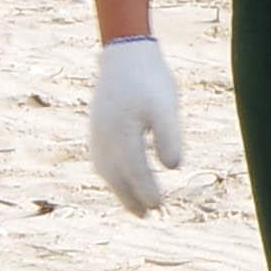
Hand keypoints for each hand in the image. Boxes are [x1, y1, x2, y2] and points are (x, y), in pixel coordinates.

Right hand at [89, 38, 186, 212]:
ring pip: (106, 169)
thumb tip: (173, 167)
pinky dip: (110, 174)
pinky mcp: (97, 127)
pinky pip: (100, 158)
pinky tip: (120, 178)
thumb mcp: (166, 106)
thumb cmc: (150, 79)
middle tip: (147, 216)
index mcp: (122, 134)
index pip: (135, 171)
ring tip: (135, 205)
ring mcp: (97, 132)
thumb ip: (169, 136)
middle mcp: (104, 137)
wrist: (125, 54)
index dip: (147, 191)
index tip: (159, 206)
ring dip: (119, 188)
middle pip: (116, 176)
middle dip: (131, 197)